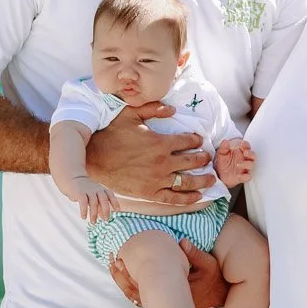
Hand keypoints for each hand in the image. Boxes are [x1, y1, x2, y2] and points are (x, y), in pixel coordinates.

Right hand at [74, 182, 116, 223]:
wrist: (73, 179)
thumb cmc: (86, 190)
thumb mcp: (95, 196)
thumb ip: (100, 205)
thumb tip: (103, 217)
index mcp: (102, 190)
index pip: (110, 195)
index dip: (115, 202)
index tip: (118, 210)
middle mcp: (97, 189)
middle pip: (104, 199)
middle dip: (106, 210)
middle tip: (106, 220)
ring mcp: (88, 191)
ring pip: (94, 203)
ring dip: (94, 214)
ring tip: (93, 222)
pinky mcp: (80, 193)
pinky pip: (83, 203)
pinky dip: (84, 211)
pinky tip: (84, 217)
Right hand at [86, 107, 213, 208]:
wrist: (95, 158)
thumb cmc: (112, 134)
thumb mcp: (131, 114)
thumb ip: (153, 109)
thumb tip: (173, 109)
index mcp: (161, 142)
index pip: (187, 141)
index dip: (196, 139)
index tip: (199, 140)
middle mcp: (163, 162)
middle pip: (192, 161)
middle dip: (203, 158)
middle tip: (208, 157)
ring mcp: (158, 180)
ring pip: (187, 182)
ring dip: (203, 180)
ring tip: (211, 179)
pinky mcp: (150, 193)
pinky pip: (174, 198)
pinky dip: (188, 198)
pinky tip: (198, 196)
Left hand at [109, 240, 226, 307]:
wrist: (216, 298)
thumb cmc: (212, 281)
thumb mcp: (209, 266)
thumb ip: (195, 254)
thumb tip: (182, 241)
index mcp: (173, 291)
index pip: (146, 283)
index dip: (130, 272)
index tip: (120, 257)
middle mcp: (165, 300)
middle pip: (136, 291)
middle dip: (123, 276)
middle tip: (113, 260)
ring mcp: (162, 303)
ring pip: (136, 295)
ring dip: (123, 280)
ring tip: (114, 264)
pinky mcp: (162, 302)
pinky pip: (141, 296)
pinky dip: (129, 285)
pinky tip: (123, 273)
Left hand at [214, 137, 254, 184]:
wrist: (219, 173)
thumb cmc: (223, 161)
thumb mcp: (221, 153)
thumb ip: (223, 147)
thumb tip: (226, 141)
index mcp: (241, 151)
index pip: (247, 146)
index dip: (246, 145)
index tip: (242, 144)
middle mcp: (245, 159)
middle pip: (253, 155)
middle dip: (250, 153)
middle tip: (245, 152)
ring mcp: (245, 168)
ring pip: (251, 165)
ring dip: (246, 164)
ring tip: (237, 164)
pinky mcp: (243, 176)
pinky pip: (248, 177)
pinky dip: (245, 176)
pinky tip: (238, 175)